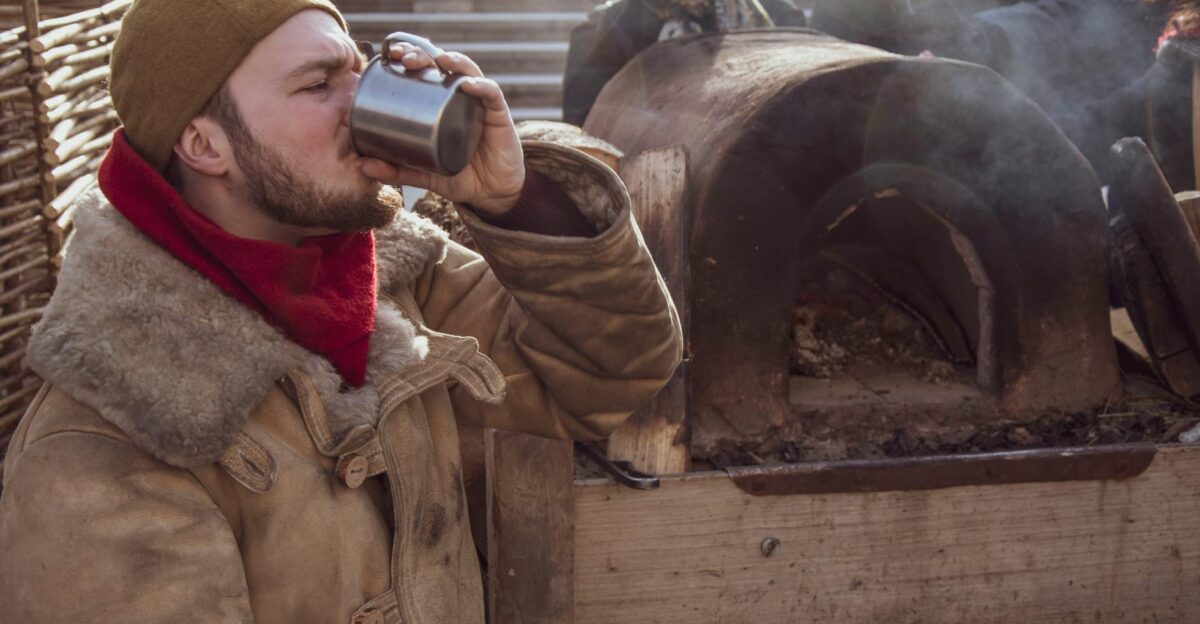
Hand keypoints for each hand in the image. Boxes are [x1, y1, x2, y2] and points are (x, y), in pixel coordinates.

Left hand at [358, 42, 524, 215]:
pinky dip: (480, 86)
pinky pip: (491, 93)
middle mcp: (459, 97)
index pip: (424, 71)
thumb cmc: (460, 176)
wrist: (492, 194)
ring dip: (453, 60)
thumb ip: (397, 170)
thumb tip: (362, 166)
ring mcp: (479, 103)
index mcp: (440, 104)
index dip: (409, 57)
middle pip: (442, 64)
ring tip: (439, 60)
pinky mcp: (498, 114)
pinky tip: (466, 85)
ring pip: (467, 71)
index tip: (390, 56)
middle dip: (423, 54)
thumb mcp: (425, 174)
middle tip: (406, 59)